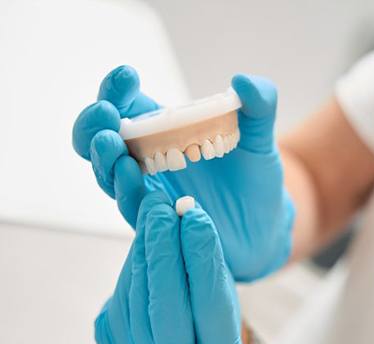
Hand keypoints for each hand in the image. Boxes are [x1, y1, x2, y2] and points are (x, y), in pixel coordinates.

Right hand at [72, 65, 294, 281]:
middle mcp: (149, 160)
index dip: (118, 90)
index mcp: (165, 131)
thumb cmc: (255, 178)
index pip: (128, 106)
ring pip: (110, 176)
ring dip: (105, 160)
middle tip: (105, 114)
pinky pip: (135, 209)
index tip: (128, 77)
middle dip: (94, 125)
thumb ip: (259, 105)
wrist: (265, 224)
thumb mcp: (260, 139)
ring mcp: (150, 192)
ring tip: (112, 144)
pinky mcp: (159, 222)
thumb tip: (243, 81)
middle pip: (102, 140)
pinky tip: (135, 178)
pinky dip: (129, 193)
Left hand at [94, 191, 243, 343]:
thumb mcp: (223, 293)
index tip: (196, 218)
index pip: (209, 307)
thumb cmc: (216, 316)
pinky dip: (131, 270)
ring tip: (152, 215)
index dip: (201, 259)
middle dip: (161, 253)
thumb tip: (184, 215)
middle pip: (164, 312)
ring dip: (142, 254)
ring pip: (134, 305)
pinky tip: (142, 245)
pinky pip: (117, 306)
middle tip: (162, 209)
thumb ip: (206, 262)